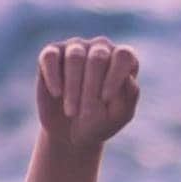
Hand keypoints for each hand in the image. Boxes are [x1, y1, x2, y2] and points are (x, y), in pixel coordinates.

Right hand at [36, 36, 139, 153]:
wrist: (71, 134)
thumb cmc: (100, 122)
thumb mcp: (119, 115)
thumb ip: (129, 96)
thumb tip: (129, 78)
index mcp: (123, 60)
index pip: (123, 56)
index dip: (115, 76)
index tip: (105, 99)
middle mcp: (101, 48)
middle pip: (98, 58)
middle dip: (91, 88)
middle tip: (86, 114)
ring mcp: (76, 48)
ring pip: (75, 57)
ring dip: (73, 88)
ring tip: (72, 112)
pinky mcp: (51, 54)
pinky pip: (51, 56)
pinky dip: (53, 76)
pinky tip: (57, 94)